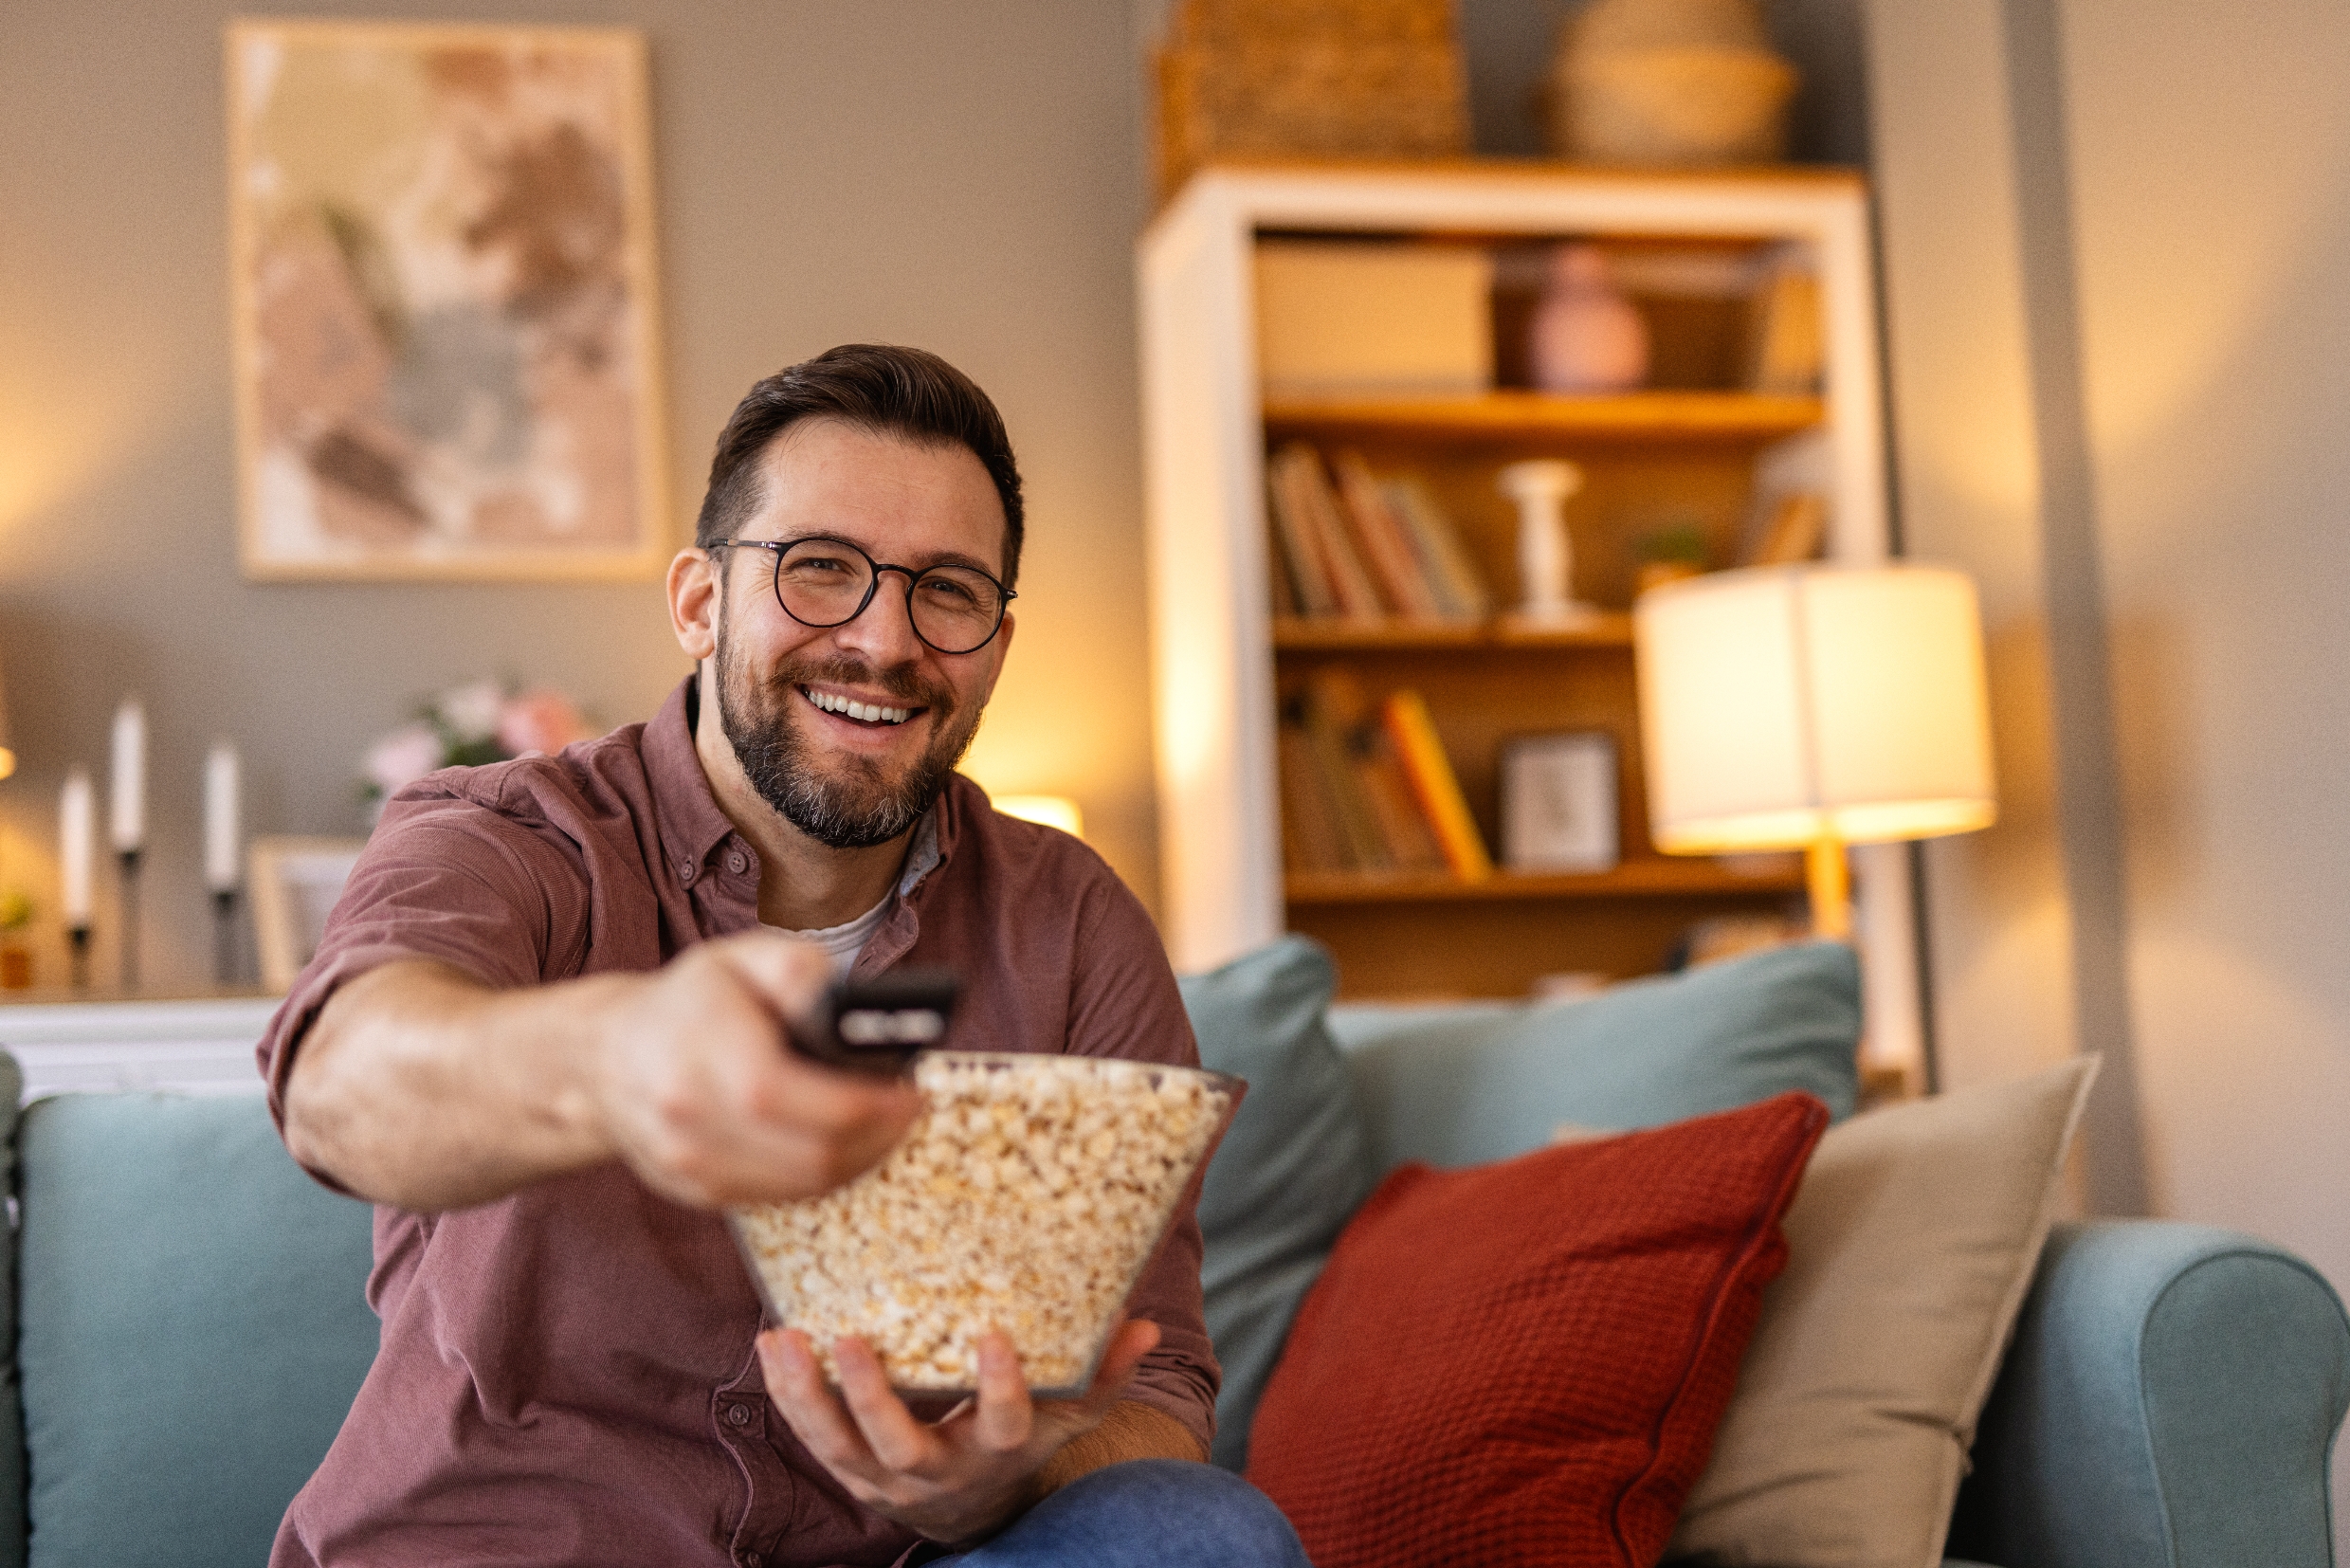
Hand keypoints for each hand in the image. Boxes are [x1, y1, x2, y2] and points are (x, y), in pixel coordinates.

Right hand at [588, 931, 922, 1206]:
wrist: (607, 1057)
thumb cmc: (689, 1000)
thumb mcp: (740, 957)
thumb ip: (795, 969)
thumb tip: (842, 1004)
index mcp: (701, 1054)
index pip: (795, 1101)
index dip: (867, 1106)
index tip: (912, 1092)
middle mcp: (689, 1119)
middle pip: (810, 1155)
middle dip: (878, 1136)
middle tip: (909, 1109)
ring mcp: (688, 1165)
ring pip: (802, 1184)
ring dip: (858, 1158)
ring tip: (884, 1124)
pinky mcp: (697, 1192)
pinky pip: (780, 1195)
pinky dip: (822, 1172)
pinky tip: (842, 1143)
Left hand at [759, 1318, 1162, 1543]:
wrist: (967, 1509)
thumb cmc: (1017, 1441)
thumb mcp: (1064, 1415)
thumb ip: (1102, 1374)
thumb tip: (1141, 1325)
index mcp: (996, 1453)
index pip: (1004, 1426)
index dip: (1001, 1389)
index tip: (992, 1336)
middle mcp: (936, 1472)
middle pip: (901, 1446)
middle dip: (873, 1397)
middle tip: (852, 1340)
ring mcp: (884, 1476)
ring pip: (838, 1446)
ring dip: (807, 1396)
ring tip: (786, 1341)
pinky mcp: (845, 1467)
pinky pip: (809, 1435)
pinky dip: (785, 1393)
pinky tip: (772, 1343)